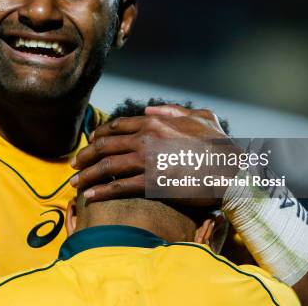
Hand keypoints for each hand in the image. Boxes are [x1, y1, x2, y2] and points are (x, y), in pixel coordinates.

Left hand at [70, 104, 237, 205]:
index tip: (90, 143)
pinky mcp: (151, 182)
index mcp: (155, 123)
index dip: (99, 136)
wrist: (232, 173)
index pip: (117, 127)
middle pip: (105, 145)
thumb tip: (148, 111)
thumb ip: (173, 111)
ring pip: (107, 166)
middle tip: (74, 165)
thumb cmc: (220, 146)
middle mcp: (146, 138)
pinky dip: (101, 191)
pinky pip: (119, 186)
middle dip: (85, 156)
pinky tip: (90, 196)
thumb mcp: (201, 117)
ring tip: (75, 184)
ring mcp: (147, 160)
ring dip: (87, 175)